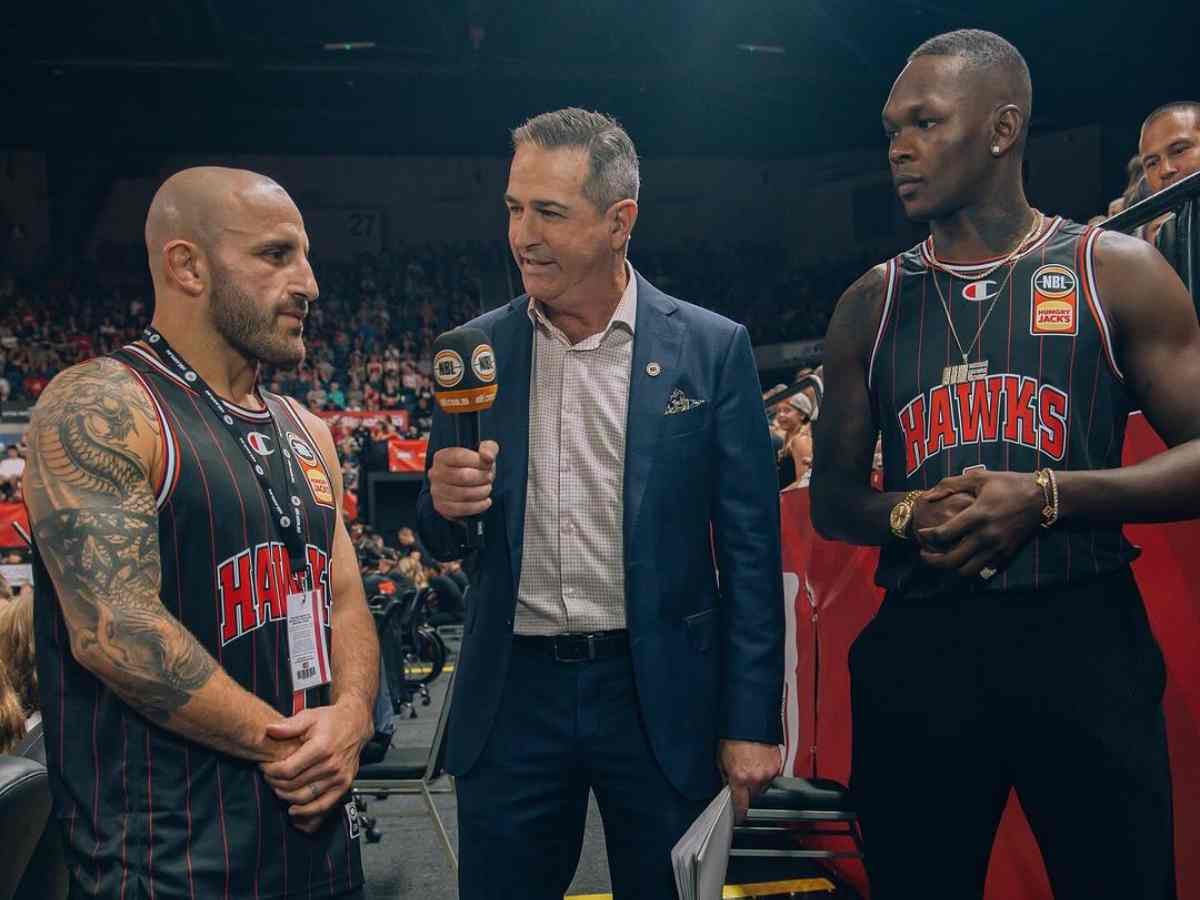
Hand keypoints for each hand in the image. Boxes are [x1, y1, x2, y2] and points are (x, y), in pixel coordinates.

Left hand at [259, 701, 371, 824]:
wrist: (355, 724)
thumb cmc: (331, 720)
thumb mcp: (309, 716)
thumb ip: (288, 726)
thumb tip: (269, 730)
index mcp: (322, 748)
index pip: (288, 770)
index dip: (271, 772)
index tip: (264, 767)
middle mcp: (332, 765)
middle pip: (294, 786)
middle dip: (275, 784)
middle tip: (268, 778)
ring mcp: (339, 778)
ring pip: (305, 798)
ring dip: (286, 798)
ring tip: (278, 789)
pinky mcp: (344, 786)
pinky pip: (323, 807)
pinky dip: (307, 814)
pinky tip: (294, 811)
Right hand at [429, 440, 498, 520]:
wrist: (464, 486)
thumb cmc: (474, 467)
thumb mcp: (482, 452)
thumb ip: (488, 449)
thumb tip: (487, 456)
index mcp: (442, 456)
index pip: (458, 456)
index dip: (477, 461)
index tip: (488, 464)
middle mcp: (435, 473)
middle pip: (462, 476)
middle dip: (482, 477)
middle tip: (490, 478)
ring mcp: (437, 491)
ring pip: (463, 494)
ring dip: (482, 492)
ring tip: (488, 488)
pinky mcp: (441, 506)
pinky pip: (461, 509)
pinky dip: (478, 506)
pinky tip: (486, 501)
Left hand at [719, 740, 781, 823]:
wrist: (748, 722)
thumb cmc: (733, 736)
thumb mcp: (721, 759)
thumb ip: (725, 777)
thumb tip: (727, 787)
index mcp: (740, 777)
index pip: (740, 804)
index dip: (739, 813)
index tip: (738, 817)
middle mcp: (755, 777)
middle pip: (754, 796)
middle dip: (748, 791)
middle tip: (743, 780)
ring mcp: (768, 771)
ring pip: (764, 786)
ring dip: (757, 781)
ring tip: (750, 766)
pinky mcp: (777, 765)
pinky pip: (772, 775)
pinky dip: (766, 772)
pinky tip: (758, 761)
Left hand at [916, 470, 1043, 577]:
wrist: (1042, 497)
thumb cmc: (1008, 484)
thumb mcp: (979, 477)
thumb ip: (950, 484)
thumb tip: (928, 496)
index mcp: (977, 516)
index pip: (943, 534)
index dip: (927, 536)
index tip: (921, 532)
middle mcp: (986, 536)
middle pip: (951, 560)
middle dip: (932, 560)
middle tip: (924, 553)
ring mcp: (997, 548)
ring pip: (967, 571)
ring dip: (950, 569)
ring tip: (941, 559)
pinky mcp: (1006, 555)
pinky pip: (983, 570)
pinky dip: (969, 568)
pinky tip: (962, 559)